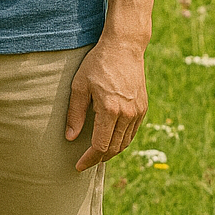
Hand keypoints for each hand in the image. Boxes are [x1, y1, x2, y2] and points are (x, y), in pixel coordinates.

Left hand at [65, 34, 147, 170]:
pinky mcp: (143, 108)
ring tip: (95, 155)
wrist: (124, 48)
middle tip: (84, 163)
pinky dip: (121, 141)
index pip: (100, 146)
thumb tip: (70, 138)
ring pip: (125, 143)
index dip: (89, 159)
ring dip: (110, 152)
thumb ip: (75, 113)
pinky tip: (109, 140)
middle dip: (98, 159)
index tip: (78, 165)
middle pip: (114, 148)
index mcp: (110, 110)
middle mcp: (127, 115)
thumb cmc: (97, 64)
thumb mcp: (79, 86)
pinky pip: (132, 132)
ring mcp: (138, 112)